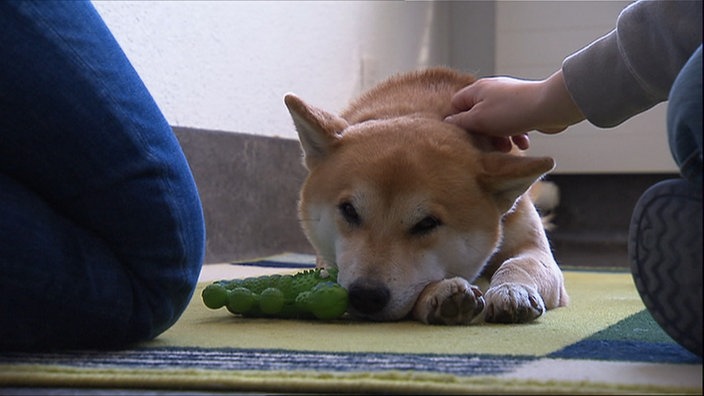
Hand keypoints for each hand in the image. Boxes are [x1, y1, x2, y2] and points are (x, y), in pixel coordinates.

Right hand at [445, 71, 584, 150]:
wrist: (550, 106)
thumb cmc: (512, 112)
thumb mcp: (479, 120)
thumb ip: (460, 122)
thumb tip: (448, 122)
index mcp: (477, 89)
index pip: (456, 105)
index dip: (457, 123)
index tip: (464, 137)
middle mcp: (492, 90)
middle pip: (477, 116)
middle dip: (483, 135)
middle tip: (490, 146)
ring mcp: (509, 97)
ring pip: (496, 122)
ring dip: (500, 138)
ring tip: (508, 149)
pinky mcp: (524, 106)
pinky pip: (513, 123)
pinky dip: (515, 134)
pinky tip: (523, 143)